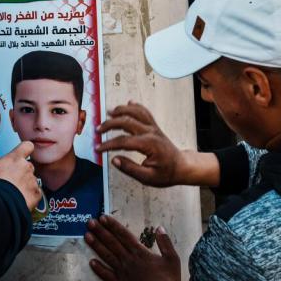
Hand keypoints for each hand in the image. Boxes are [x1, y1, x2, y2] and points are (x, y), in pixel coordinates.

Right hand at [0, 141, 41, 209]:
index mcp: (15, 158)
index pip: (27, 146)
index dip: (25, 150)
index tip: (23, 154)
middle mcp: (26, 167)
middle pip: (28, 166)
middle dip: (21, 172)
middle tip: (10, 181)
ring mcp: (32, 180)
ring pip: (31, 180)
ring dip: (25, 185)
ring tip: (13, 193)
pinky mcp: (36, 194)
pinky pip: (36, 193)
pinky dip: (30, 197)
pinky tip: (20, 199)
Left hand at [85, 216, 180, 280]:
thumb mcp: (172, 259)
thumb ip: (165, 243)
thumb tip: (159, 228)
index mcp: (140, 252)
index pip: (123, 235)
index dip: (113, 225)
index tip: (103, 217)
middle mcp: (128, 260)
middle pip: (112, 242)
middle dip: (100, 231)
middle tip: (90, 222)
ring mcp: (122, 272)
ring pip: (106, 256)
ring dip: (96, 245)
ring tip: (86, 236)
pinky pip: (106, 275)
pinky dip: (98, 268)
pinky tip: (91, 262)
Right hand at [97, 101, 219, 186]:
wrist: (182, 166)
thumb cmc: (166, 173)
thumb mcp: (148, 177)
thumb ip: (130, 168)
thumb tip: (114, 160)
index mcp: (149, 144)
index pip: (123, 141)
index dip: (108, 145)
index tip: (99, 148)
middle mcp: (151, 132)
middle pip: (127, 121)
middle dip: (110, 124)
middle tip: (99, 130)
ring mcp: (153, 127)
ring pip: (136, 112)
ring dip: (121, 110)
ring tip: (109, 113)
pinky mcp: (154, 126)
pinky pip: (145, 112)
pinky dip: (136, 106)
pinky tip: (129, 103)